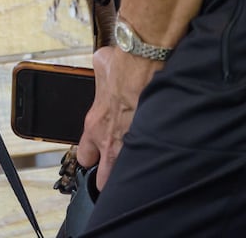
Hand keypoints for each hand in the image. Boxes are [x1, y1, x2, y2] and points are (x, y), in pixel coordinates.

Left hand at [77, 45, 160, 190]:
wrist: (145, 65)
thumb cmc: (122, 65)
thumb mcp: (100, 66)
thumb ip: (101, 78)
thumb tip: (107, 68)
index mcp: (95, 125)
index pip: (85, 157)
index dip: (91, 158)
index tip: (97, 156)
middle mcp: (111, 140)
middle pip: (105, 180)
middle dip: (110, 179)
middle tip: (116, 174)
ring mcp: (132, 144)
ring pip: (129, 176)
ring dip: (133, 173)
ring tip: (140, 172)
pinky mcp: (154, 140)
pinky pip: (153, 161)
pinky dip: (156, 161)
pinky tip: (161, 160)